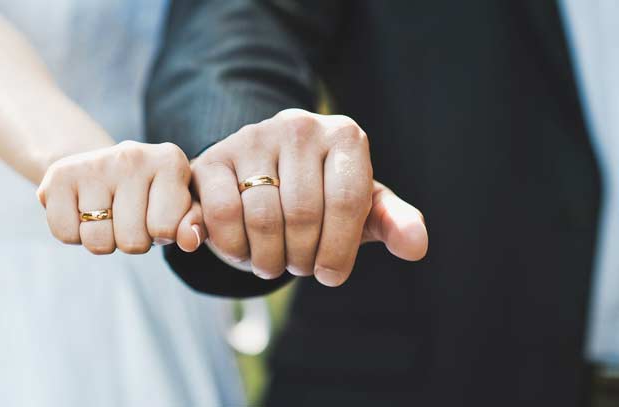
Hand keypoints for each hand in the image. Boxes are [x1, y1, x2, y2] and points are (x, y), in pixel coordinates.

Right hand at [37, 141, 196, 253]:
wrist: (101, 168)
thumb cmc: (151, 195)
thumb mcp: (181, 206)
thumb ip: (194, 223)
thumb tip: (190, 240)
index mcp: (170, 160)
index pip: (167, 230)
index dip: (161, 234)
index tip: (157, 214)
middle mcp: (133, 155)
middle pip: (133, 242)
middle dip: (132, 240)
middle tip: (129, 216)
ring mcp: (94, 163)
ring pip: (98, 242)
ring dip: (103, 239)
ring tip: (107, 213)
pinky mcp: (59, 175)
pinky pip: (66, 234)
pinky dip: (73, 233)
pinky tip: (82, 210)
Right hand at [182, 109, 427, 286]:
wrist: (261, 180)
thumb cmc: (321, 200)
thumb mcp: (361, 210)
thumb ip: (392, 222)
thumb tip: (416, 246)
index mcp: (344, 136)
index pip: (346, 201)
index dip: (338, 250)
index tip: (329, 276)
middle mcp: (300, 126)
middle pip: (303, 213)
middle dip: (302, 257)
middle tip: (299, 266)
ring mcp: (253, 137)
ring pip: (263, 217)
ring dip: (268, 258)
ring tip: (273, 262)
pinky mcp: (214, 157)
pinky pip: (224, 213)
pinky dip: (234, 246)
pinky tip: (244, 250)